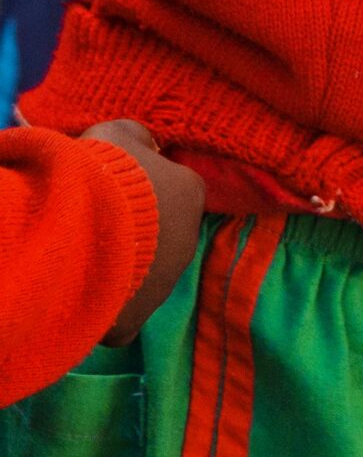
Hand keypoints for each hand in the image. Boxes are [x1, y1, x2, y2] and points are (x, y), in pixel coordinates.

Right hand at [83, 120, 204, 344]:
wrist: (80, 231)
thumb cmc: (104, 175)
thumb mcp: (119, 135)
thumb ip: (137, 137)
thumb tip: (146, 143)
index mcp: (189, 192)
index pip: (170, 192)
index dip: (137, 193)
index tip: (108, 194)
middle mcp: (187, 240)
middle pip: (158, 237)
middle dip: (131, 235)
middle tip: (92, 227)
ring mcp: (163, 285)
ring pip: (140, 276)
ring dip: (117, 269)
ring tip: (82, 258)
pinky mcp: (134, 321)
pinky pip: (120, 313)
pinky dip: (101, 305)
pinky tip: (78, 291)